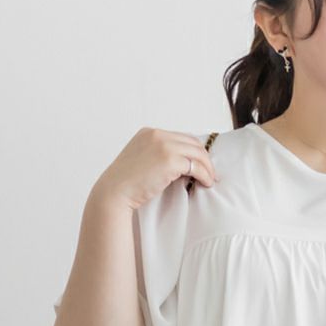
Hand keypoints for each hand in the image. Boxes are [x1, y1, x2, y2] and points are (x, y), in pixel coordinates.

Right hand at [93, 126, 218, 211]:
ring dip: (208, 167)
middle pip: (192, 142)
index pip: (181, 137)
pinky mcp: (169, 159)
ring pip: (198, 152)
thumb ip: (157, 156)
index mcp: (149, 133)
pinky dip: (205, 174)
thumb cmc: (127, 184)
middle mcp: (157, 134)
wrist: (114, 192)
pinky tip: (205, 183)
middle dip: (204, 158)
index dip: (193, 151)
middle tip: (210, 173)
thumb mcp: (141, 160)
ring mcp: (163, 145)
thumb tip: (181, 166)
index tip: (200, 165)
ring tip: (210, 180)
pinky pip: (196, 165)